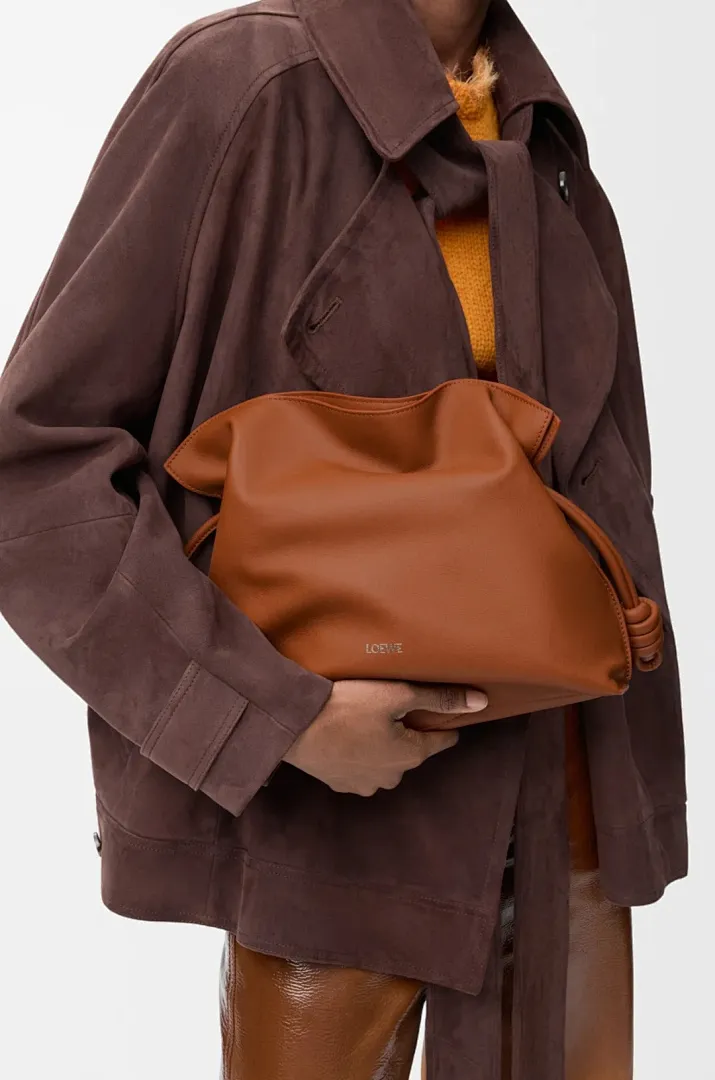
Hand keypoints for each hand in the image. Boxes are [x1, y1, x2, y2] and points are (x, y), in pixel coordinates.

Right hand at [283, 680, 487, 795]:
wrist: (292, 724)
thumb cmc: (346, 706)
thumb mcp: (396, 695)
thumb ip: (439, 698)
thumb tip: (481, 702)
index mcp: (410, 756)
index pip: (443, 741)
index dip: (442, 722)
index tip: (436, 707)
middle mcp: (392, 777)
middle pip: (412, 751)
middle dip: (407, 731)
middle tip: (391, 704)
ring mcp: (363, 784)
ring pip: (385, 761)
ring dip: (381, 744)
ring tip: (365, 718)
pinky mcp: (338, 783)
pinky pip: (360, 767)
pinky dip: (359, 752)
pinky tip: (347, 734)